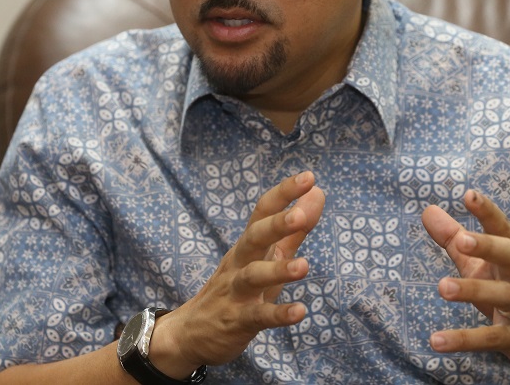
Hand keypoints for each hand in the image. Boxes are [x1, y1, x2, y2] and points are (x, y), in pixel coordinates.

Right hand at [150, 171, 324, 375]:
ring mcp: (236, 292)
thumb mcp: (266, 258)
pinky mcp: (237, 321)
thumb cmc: (238, 289)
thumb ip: (294, 230)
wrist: (191, 333)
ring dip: (277, 270)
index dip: (284, 193)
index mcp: (248, 244)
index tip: (309, 176)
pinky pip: (258, 317)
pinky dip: (278, 315)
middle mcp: (239, 262)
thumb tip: (318, 193)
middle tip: (300, 215)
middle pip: (254, 237)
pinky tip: (300, 312)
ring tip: (303, 266)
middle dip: (277, 224)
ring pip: (253, 276)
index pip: (263, 211)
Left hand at [421, 191, 509, 382]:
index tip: (469, 195)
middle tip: (462, 241)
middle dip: (488, 246)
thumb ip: (455, 240)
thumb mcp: (486, 267)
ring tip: (443, 288)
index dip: (488, 212)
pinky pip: (492, 338)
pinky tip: (437, 341)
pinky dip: (465, 339)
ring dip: (473, 290)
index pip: (503, 230)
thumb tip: (427, 210)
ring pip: (503, 296)